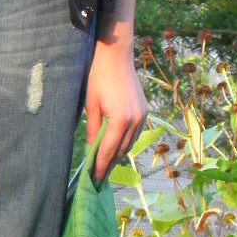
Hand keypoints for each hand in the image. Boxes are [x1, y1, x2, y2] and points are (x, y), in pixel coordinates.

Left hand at [84, 33, 148, 182]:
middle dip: (109, 164)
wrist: (116, 56)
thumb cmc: (98, 77)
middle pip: (122, 151)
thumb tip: (92, 149)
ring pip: (130, 143)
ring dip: (119, 154)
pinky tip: (117, 145)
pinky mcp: (145, 110)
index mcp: (120, 120)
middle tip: (99, 176)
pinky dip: (126, 141)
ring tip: (106, 163)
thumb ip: (92, 130)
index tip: (94, 179)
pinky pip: (136, 133)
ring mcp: (143, 115)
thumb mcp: (91, 106)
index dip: (100, 166)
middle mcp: (135, 120)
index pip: (108, 151)